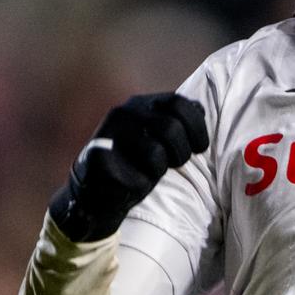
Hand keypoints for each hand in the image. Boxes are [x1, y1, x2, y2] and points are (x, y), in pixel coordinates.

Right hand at [49, 92, 208, 241]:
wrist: (94, 192)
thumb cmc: (134, 162)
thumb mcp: (155, 135)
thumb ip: (175, 120)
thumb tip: (200, 109)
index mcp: (139, 104)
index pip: (179, 103)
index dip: (197, 126)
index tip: (199, 146)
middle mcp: (123, 114)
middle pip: (171, 128)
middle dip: (182, 152)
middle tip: (178, 163)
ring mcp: (109, 136)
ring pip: (156, 154)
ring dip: (161, 170)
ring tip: (151, 173)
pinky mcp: (100, 161)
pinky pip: (138, 178)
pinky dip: (142, 185)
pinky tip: (130, 183)